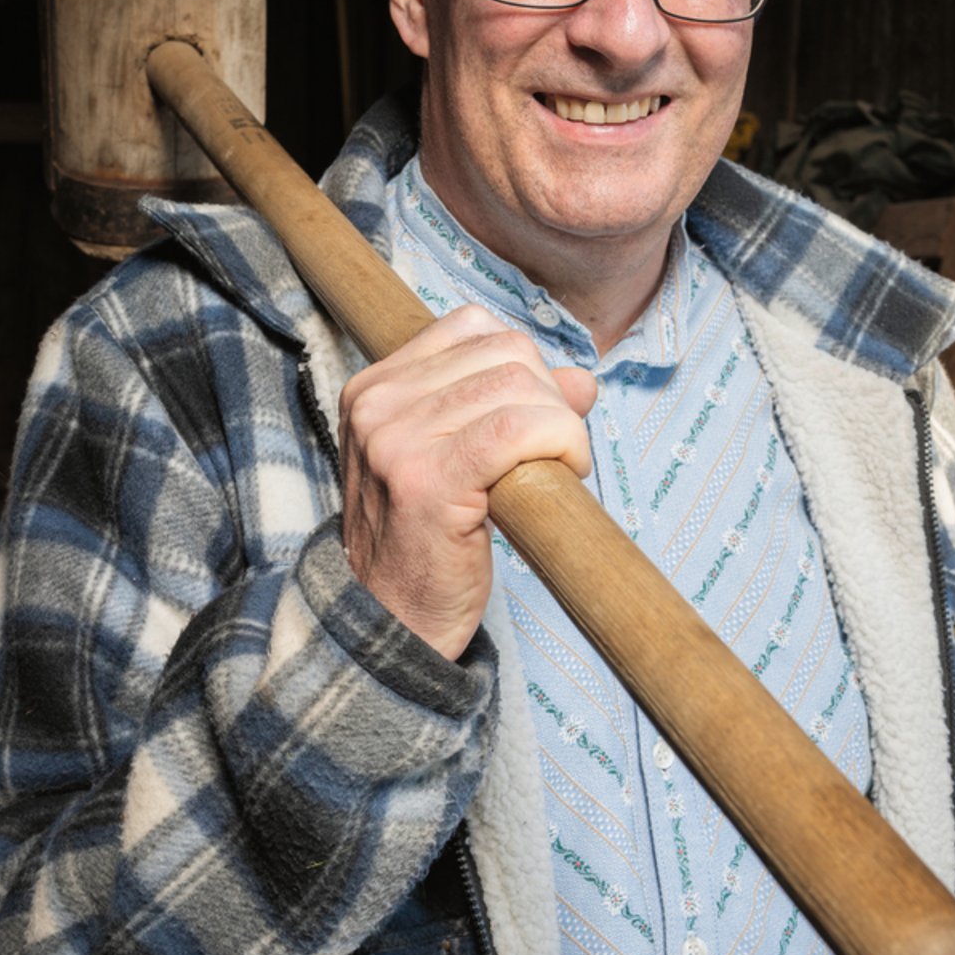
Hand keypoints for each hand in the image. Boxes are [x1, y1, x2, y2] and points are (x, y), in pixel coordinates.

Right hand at [339, 304, 596, 659]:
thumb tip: (580, 378)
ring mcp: (395, 439)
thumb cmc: (426, 546)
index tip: (536, 418)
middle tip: (555, 452)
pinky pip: (518, 428)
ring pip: (518, 384)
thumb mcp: (457, 460)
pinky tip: (562, 474)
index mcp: (374, 388)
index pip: (473, 328)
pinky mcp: (427, 478)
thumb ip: (508, 406)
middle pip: (504, 351)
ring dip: (562, 424)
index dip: (525, 366)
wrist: (390, 626)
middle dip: (551, 396)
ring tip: (556, 468)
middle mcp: (377, 404)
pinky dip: (560, 442)